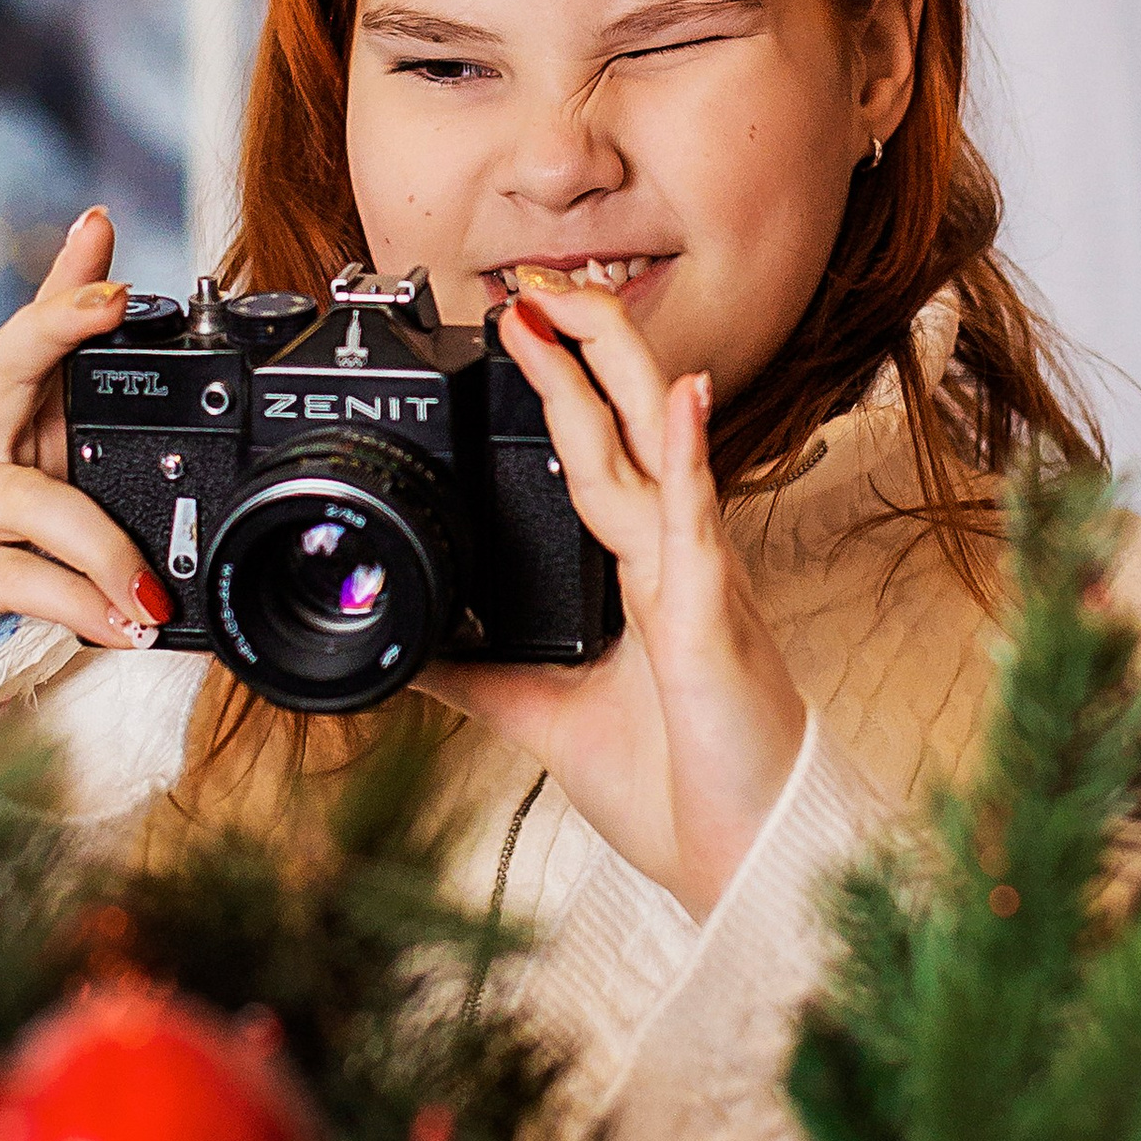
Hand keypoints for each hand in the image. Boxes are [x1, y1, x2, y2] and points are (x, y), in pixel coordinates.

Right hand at [0, 208, 173, 651]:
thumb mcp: (29, 407)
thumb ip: (59, 324)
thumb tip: (97, 223)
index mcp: (4, 393)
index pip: (30, 326)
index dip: (67, 296)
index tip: (114, 276)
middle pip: (7, 367)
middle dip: (57, 332)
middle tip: (114, 303)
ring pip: (33, 504)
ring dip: (103, 548)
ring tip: (152, 589)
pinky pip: (23, 584)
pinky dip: (82, 607)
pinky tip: (123, 624)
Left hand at [421, 278, 807, 918]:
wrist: (736, 857)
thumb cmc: (672, 785)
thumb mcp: (540, 717)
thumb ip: (476, 676)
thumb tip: (403, 647)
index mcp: (635, 574)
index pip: (594, 453)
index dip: (557, 387)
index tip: (509, 326)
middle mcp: (669, 558)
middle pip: (626, 422)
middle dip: (579, 345)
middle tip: (526, 282)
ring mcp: (696, 576)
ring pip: (659, 446)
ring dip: (617, 368)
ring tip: (576, 301)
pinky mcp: (714, 613)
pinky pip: (697, 521)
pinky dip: (686, 456)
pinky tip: (682, 398)